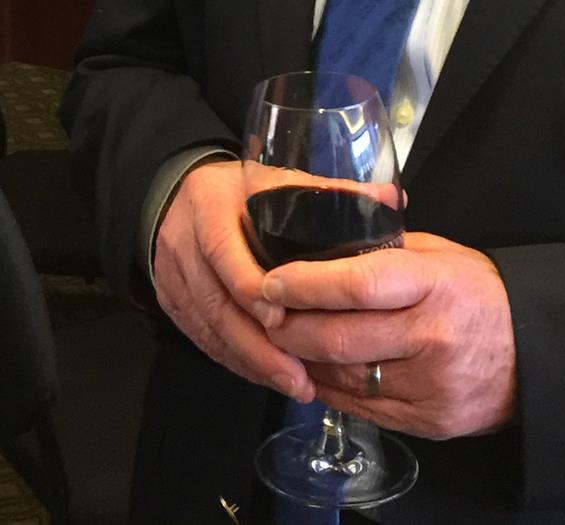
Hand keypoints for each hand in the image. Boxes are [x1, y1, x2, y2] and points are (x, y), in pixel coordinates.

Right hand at [153, 161, 309, 398]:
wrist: (179, 196)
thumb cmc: (238, 191)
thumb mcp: (275, 180)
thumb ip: (329, 192)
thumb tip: (392, 203)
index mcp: (209, 207)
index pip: (224, 253)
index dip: (252, 289)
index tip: (283, 318)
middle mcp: (185, 244)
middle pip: (217, 303)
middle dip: (258, 345)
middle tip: (299, 377)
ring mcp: (173, 276)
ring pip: (209, 328)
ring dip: (250, 361)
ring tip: (293, 386)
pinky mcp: (171, 302)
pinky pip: (202, 339)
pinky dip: (235, 360)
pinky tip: (266, 376)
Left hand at [259, 231, 517, 439]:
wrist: (535, 353)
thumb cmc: (479, 294)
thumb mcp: (438, 255)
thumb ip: (380, 252)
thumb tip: (317, 246)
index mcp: (433, 285)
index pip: (355, 284)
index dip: (303, 284)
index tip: (269, 281)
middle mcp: (432, 338)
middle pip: (339, 338)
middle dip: (288, 328)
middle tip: (262, 314)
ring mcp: (431, 386)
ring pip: (344, 378)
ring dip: (302, 360)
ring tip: (282, 340)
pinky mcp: (429, 421)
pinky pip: (362, 407)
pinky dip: (330, 388)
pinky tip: (314, 370)